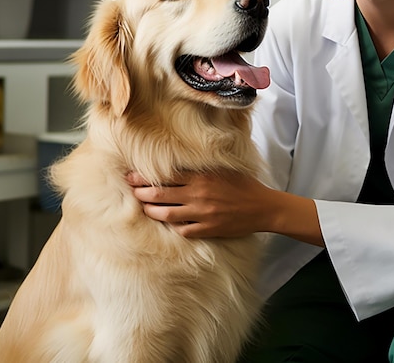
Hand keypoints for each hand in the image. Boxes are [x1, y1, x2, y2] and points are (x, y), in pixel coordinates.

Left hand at [127, 169, 323, 245]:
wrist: (263, 207)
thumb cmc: (243, 185)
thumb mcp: (223, 169)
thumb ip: (202, 167)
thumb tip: (180, 162)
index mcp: (201, 177)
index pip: (166, 176)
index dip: (145, 176)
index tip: (132, 176)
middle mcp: (198, 194)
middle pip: (160, 194)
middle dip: (141, 193)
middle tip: (131, 191)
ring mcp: (202, 214)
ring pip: (166, 214)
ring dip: (151, 211)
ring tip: (143, 208)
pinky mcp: (207, 229)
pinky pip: (182, 230)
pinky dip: (172, 227)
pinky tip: (168, 223)